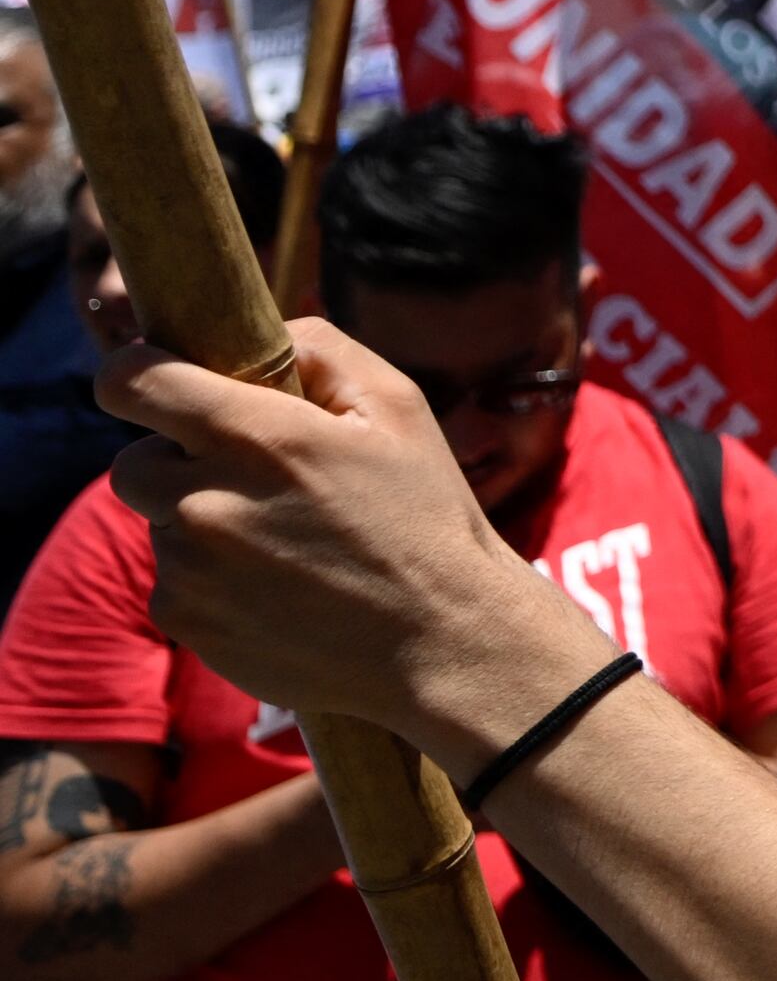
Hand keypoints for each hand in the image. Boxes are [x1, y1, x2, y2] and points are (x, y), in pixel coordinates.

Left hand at [98, 325, 607, 768]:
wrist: (440, 642)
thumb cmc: (426, 516)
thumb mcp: (400, 407)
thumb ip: (321, 349)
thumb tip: (257, 338)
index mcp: (260, 438)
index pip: (136, 382)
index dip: (134, 371)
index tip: (151, 375)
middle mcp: (208, 502)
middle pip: (132, 461)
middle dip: (175, 457)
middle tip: (246, 475)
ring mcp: (189, 568)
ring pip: (159, 522)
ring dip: (201, 519)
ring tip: (283, 539)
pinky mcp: (184, 621)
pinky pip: (172, 579)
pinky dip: (209, 576)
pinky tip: (276, 585)